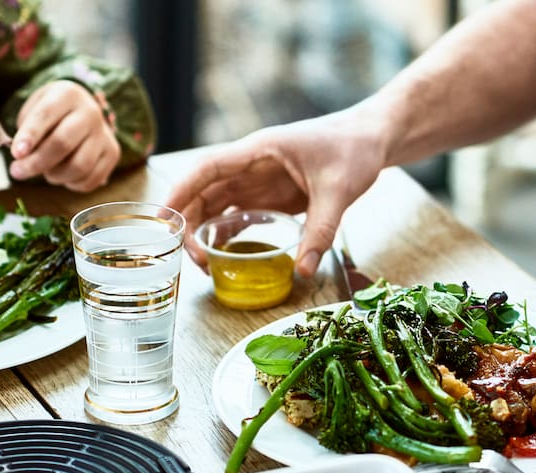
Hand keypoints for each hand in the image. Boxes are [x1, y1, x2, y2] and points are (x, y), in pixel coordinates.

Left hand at [8, 80, 120, 191]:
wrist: (82, 111)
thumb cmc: (52, 113)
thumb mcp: (34, 109)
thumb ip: (26, 131)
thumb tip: (23, 157)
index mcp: (67, 95)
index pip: (46, 115)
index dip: (30, 136)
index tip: (16, 154)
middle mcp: (91, 112)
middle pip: (63, 143)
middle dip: (36, 162)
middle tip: (17, 172)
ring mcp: (104, 134)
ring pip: (79, 166)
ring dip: (55, 175)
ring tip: (45, 171)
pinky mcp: (112, 153)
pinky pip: (90, 179)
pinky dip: (72, 184)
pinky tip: (63, 175)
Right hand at [165, 110, 386, 276]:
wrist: (372, 139)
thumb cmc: (353, 150)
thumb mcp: (339, 191)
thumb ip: (321, 230)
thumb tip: (303, 270)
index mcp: (259, 151)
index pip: (207, 169)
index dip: (181, 192)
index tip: (163, 218)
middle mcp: (252, 165)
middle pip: (206, 192)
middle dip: (190, 223)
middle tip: (193, 259)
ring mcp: (260, 180)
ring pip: (219, 205)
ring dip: (206, 231)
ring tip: (205, 264)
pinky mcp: (272, 195)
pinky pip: (240, 214)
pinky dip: (228, 233)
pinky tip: (224, 256)